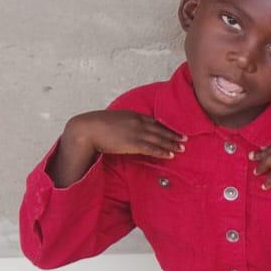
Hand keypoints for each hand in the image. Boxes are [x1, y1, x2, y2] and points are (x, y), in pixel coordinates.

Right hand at [51, 110, 185, 186]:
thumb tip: (125, 129)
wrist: (86, 129)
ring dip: (172, 144)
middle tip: (185, 139)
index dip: (165, 126)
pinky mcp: (133, 143)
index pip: (153, 120)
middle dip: (173, 134)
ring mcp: (136, 133)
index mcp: (132, 115)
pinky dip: (163, 152)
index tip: (175, 129)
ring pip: (159, 139)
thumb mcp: (113, 120)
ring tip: (182, 148)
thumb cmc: (95, 126)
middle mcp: (137, 122)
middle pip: (160, 129)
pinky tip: (171, 155)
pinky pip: (152, 148)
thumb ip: (123, 123)